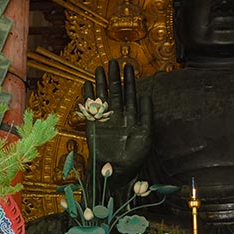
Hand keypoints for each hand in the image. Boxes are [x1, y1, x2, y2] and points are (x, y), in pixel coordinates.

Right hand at [84, 60, 152, 181]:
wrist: (116, 173)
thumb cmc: (134, 158)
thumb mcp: (145, 135)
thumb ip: (146, 115)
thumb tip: (146, 96)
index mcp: (132, 117)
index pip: (130, 93)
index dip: (129, 80)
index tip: (128, 66)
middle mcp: (118, 116)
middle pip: (116, 91)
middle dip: (115, 76)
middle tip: (114, 61)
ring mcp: (105, 120)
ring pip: (103, 97)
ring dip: (101, 82)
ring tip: (100, 68)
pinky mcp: (93, 126)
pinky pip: (91, 108)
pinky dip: (88, 97)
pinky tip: (87, 85)